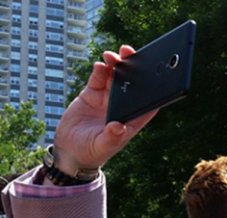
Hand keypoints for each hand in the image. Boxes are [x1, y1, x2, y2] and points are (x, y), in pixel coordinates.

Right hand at [52, 46, 157, 175]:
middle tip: (131, 54)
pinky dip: (99, 71)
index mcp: (130, 121)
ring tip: (113, 56)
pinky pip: (98, 79)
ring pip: (115, 77)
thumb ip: (111, 137)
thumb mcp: (102, 146)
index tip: (157, 76)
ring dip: (116, 65)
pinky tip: (100, 64)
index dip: (155, 90)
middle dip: (134, 69)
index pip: (147, 104)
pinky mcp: (92, 95)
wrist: (69, 151)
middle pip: (133, 85)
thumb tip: (119, 126)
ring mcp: (107, 99)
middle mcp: (121, 107)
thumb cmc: (91, 153)